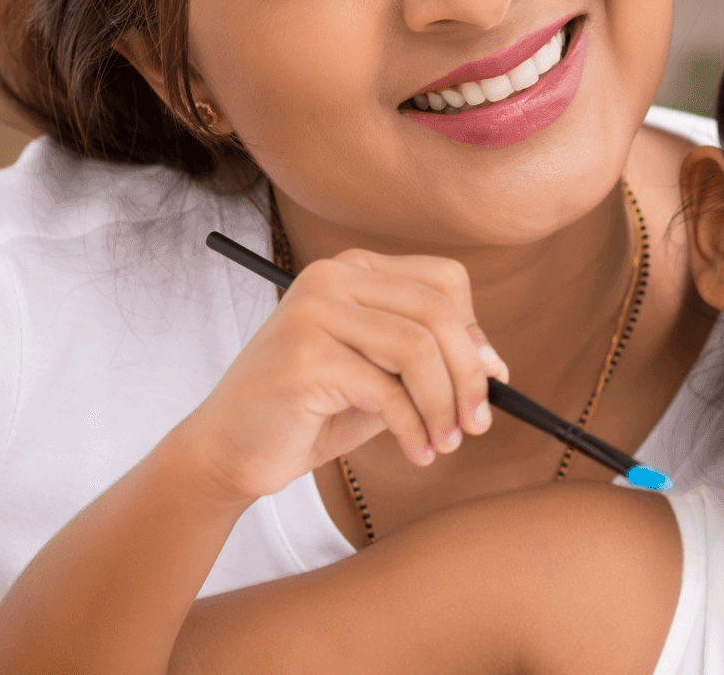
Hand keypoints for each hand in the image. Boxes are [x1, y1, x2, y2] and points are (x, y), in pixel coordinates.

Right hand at [173, 249, 510, 502]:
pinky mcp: (304, 356)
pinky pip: (387, 391)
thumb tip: (495, 366)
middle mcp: (332, 277)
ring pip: (417, 350)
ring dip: (444, 406)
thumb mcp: (382, 376)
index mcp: (353, 269)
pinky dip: (413, 429)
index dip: (475, 332)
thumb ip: (430, 360)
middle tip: (478, 424)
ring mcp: (313, 312)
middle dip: (469, 375)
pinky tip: (416, 453)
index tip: (492, 381)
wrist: (227, 451)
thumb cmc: (310, 413)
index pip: (444, 281)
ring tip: (444, 443)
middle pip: (437, 312)